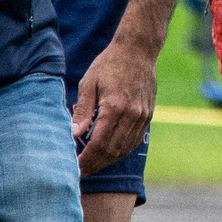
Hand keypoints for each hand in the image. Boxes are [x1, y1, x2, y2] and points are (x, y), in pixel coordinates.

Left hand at [71, 35, 157, 174]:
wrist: (138, 50)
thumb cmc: (109, 64)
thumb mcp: (89, 83)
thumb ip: (82, 110)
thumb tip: (73, 135)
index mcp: (114, 107)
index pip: (98, 144)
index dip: (86, 160)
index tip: (74, 167)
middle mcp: (131, 115)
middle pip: (112, 151)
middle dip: (95, 164)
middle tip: (80, 170)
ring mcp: (142, 117)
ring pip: (124, 149)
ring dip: (107, 160)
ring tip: (92, 164)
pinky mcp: (147, 116)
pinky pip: (134, 141)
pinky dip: (120, 151)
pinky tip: (108, 152)